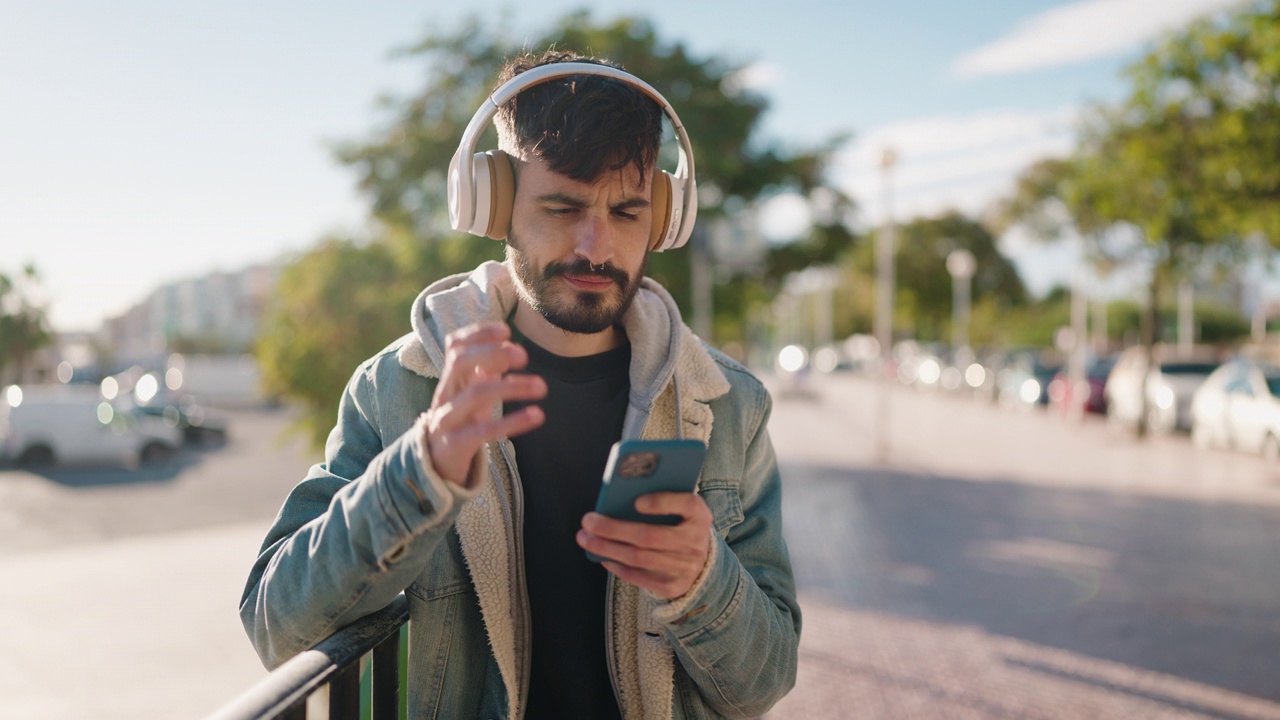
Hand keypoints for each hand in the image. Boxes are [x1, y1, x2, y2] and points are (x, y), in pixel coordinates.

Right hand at [423, 322, 545, 485]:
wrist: (433, 469)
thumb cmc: (459, 425)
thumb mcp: (471, 397)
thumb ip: (486, 372)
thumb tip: (511, 348)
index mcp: (450, 380)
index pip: (455, 345)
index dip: (479, 333)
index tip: (506, 330)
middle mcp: (444, 395)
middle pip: (459, 362)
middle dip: (492, 353)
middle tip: (524, 356)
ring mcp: (446, 420)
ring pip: (474, 394)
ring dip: (511, 386)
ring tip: (542, 387)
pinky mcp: (454, 446)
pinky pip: (483, 431)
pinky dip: (512, 422)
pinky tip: (536, 416)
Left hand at [576, 492, 712, 598]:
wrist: (704, 563)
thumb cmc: (681, 526)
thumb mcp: (681, 509)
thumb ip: (661, 499)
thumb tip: (620, 496)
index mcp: (699, 515)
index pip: (687, 504)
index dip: (661, 503)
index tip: (636, 501)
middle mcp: (695, 542)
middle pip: (649, 536)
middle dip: (613, 529)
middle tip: (588, 521)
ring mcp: (684, 567)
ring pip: (638, 558)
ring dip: (606, 548)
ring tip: (586, 538)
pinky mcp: (672, 586)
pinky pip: (638, 577)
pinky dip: (617, 565)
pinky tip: (601, 555)